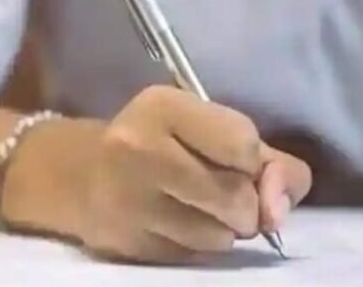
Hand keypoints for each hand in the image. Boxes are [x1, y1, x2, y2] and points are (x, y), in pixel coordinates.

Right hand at [78, 86, 310, 262]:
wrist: (84, 176)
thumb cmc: (162, 144)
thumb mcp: (213, 130)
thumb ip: (270, 162)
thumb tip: (279, 212)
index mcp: (162, 106)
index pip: (243, 144)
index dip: (251, 160)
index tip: (233, 158)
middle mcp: (138, 148)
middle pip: (237, 197)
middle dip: (245, 203)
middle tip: (221, 190)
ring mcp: (128, 200)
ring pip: (220, 236)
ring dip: (224, 228)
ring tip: (198, 208)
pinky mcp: (127, 242)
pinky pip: (195, 256)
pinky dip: (198, 244)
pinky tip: (174, 223)